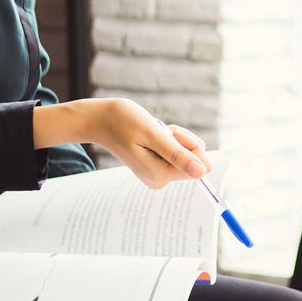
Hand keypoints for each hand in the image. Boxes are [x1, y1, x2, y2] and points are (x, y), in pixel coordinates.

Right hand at [81, 99, 209, 186]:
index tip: (172, 133)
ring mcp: (158, 175)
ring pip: (186, 154)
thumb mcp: (153, 134)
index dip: (191, 145)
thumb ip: (177, 155)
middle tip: (160, 130)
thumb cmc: (123, 122)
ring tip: (153, 131)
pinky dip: (169, 139)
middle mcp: (160, 180)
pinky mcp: (156, 167)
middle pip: (194, 160)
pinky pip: (176, 153)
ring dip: (174, 138)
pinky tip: (152, 134)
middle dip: (182, 140)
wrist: (100, 120)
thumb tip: (202, 173)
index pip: (201, 167)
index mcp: (160, 175)